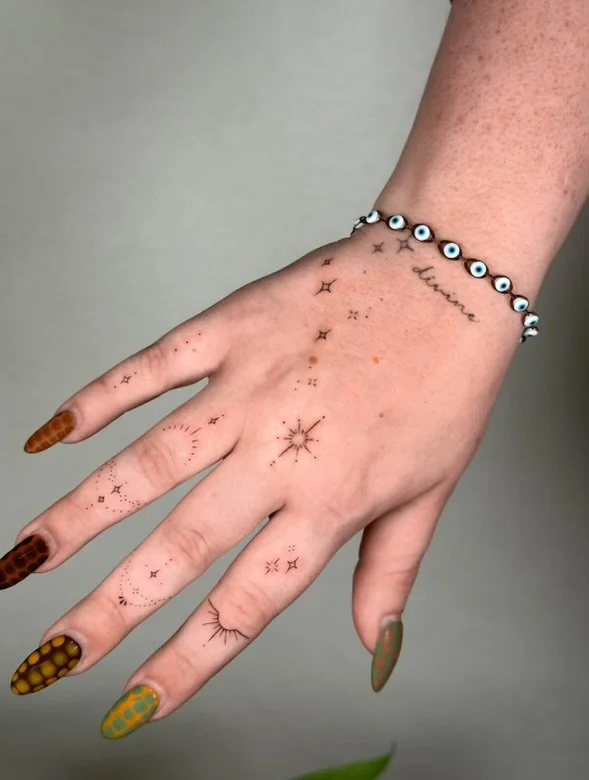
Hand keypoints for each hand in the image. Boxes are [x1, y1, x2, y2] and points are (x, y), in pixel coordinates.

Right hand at [3, 224, 509, 738]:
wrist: (448, 275)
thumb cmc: (448, 382)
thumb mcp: (433, 488)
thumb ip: (392, 571)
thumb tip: (373, 649)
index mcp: (332, 498)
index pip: (246, 602)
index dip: (188, 661)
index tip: (136, 703)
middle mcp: (280, 450)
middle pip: (181, 545)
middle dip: (112, 609)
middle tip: (53, 655)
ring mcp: (249, 385)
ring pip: (149, 461)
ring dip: (80, 514)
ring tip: (25, 559)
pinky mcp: (233, 328)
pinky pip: (153, 366)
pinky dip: (100, 397)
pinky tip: (53, 433)